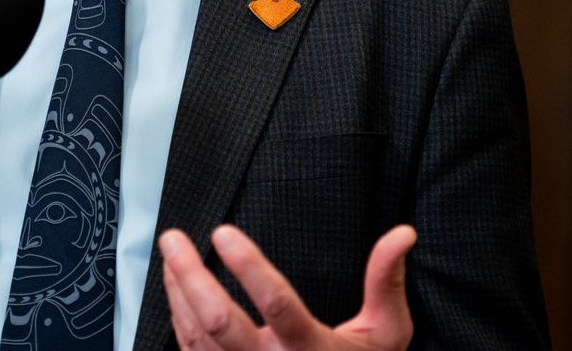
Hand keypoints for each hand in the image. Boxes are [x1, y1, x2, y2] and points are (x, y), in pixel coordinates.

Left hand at [160, 224, 416, 349]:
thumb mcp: (385, 334)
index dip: (248, 266)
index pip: (276, 304)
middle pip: (219, 322)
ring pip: (196, 336)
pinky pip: (191, 350)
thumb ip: (386, 283)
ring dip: (177, 291)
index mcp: (313, 349)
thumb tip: (402, 234)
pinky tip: (176, 288)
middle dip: (189, 275)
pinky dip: (178, 315)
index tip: (223, 232)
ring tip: (170, 253)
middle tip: (172, 238)